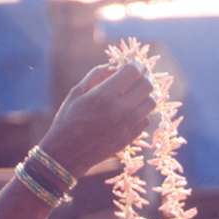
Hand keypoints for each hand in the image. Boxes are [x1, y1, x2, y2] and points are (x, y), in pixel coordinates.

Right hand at [36, 62, 156, 178]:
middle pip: (147, 85)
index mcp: (104, 95)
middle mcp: (120, 110)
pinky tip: (128, 111)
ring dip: (144, 94)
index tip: (133, 63)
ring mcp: (128, 125)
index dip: (136, 64)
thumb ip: (97, 74)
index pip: (133, 71)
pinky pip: (146, 118)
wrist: (67, 155)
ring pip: (151, 102)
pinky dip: (141, 112)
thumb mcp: (77, 92)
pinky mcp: (131, 137)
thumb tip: (115, 66)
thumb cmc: (68, 120)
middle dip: (143, 77)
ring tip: (133, 93)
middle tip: (136, 77)